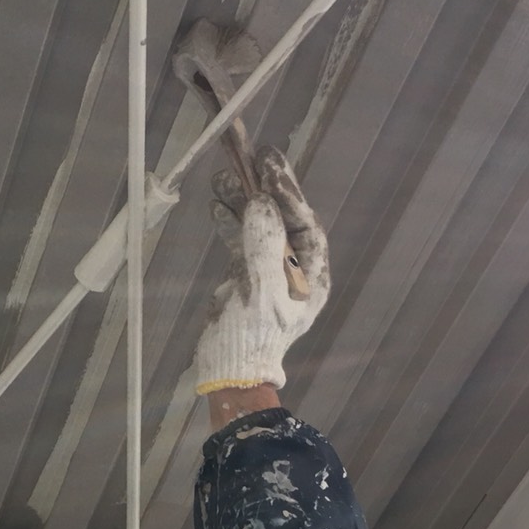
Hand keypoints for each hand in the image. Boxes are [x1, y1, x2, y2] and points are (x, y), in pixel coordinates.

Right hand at [194, 147, 329, 394]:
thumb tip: (262, 203)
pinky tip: (217, 204)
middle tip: (253, 156)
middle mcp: (296, 271)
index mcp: (311, 277)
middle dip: (267, 190)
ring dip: (243, 201)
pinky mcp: (247, 277)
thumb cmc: (252, 336)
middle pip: (283, 220)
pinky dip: (230, 222)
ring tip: (223, 175)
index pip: (305, 224)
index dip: (289, 193)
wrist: (230, 372)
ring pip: (259, 227)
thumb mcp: (261, 290)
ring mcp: (271, 273)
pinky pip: (241, 242)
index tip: (270, 166)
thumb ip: (264, 245)